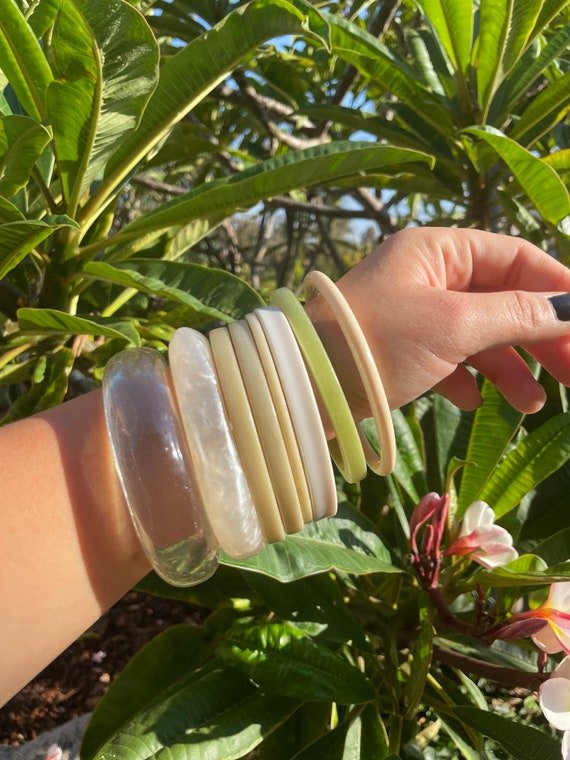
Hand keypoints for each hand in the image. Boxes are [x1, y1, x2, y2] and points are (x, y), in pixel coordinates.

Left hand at [311, 228, 569, 414]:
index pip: (514, 258)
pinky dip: (468, 378)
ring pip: (477, 334)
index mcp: (436, 251)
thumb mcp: (451, 325)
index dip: (558, 287)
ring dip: (508, 366)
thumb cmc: (375, 343)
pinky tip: (478, 400)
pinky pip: (447, 359)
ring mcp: (411, 315)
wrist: (303, 386)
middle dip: (539, 336)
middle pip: (501, 299)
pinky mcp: (398, 351)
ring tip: (531, 404)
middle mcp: (425, 276)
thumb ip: (515, 315)